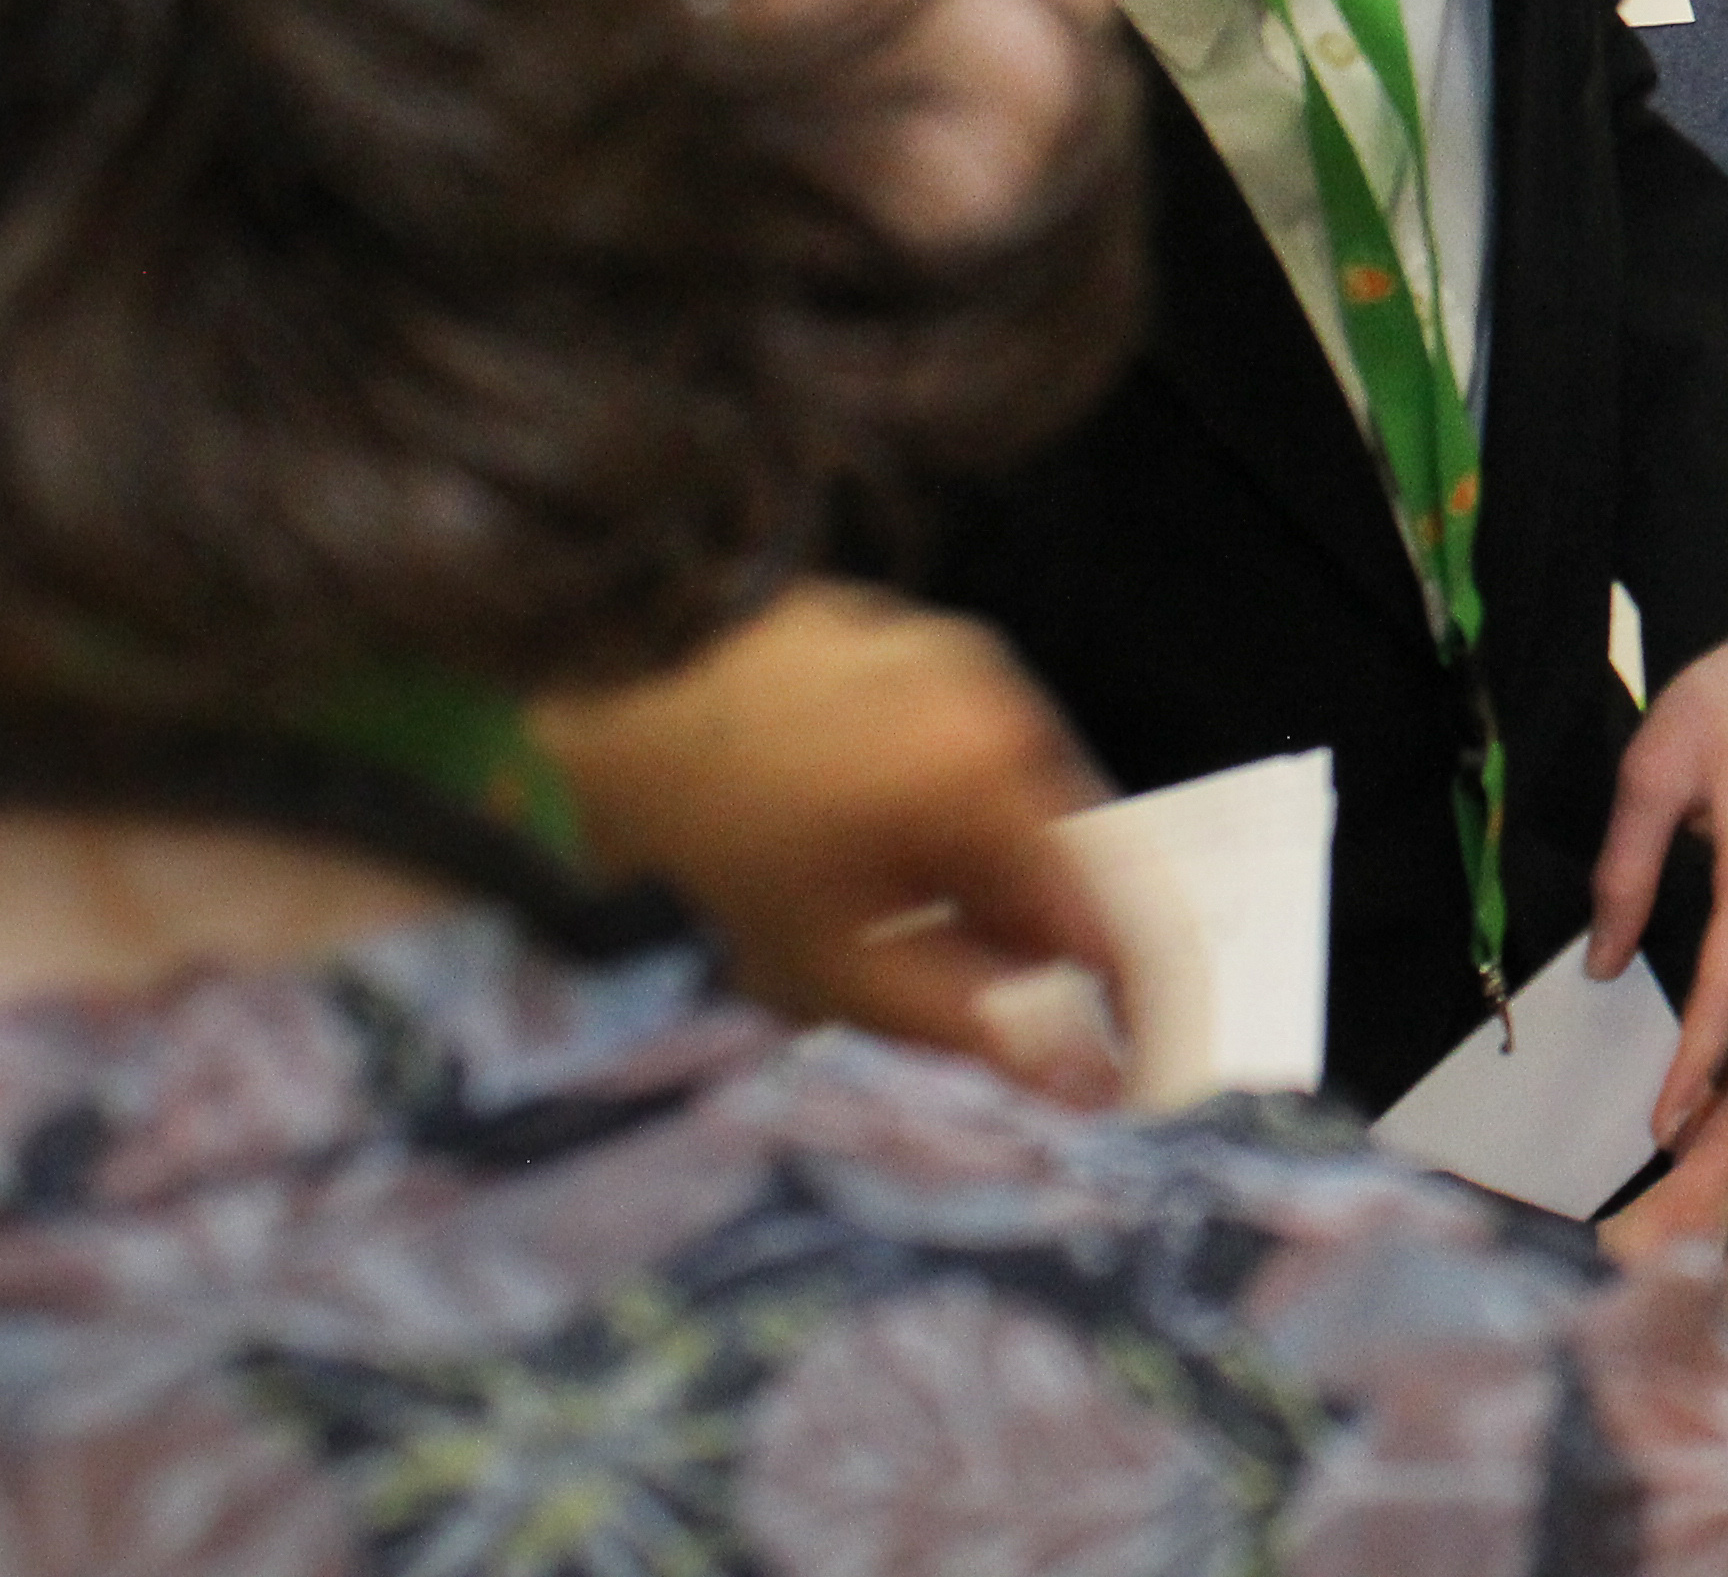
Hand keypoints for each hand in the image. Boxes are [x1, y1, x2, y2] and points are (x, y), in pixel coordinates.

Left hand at [533, 582, 1126, 1100]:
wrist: (595, 677)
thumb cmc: (696, 826)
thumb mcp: (829, 964)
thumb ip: (970, 1025)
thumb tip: (1081, 1079)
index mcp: (999, 777)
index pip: (1120, 921)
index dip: (1131, 1013)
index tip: (1122, 1078)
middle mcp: (1001, 703)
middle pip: (1062, 866)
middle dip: (1025, 956)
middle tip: (955, 1022)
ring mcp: (953, 662)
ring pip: (1007, 815)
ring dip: (971, 891)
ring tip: (869, 935)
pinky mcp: (904, 648)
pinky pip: (959, 761)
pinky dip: (932, 826)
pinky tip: (845, 858)